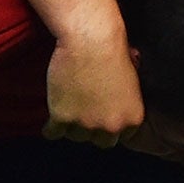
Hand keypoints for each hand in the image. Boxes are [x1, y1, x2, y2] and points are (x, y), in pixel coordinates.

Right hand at [44, 29, 144, 147]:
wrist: (91, 39)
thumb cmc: (113, 50)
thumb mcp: (131, 80)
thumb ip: (125, 99)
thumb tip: (119, 100)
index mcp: (133, 118)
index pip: (122, 137)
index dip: (111, 125)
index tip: (103, 117)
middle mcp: (111, 126)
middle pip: (100, 142)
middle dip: (94, 130)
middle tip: (86, 114)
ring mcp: (85, 124)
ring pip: (76, 137)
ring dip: (72, 126)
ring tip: (69, 108)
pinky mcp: (61, 117)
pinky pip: (52, 133)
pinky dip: (50, 128)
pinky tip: (51, 122)